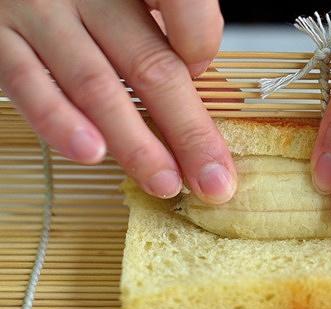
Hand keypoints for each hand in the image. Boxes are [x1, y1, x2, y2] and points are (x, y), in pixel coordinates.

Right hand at [0, 0, 235, 202]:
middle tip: (211, 181)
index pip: (184, 4)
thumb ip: (164, 28)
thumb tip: (198, 79)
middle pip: (150, 66)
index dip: (201, 41)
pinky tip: (92, 153)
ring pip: (97, 86)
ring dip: (135, 144)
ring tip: (163, 182)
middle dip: (187, 132)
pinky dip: (62, 123)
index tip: (203, 73)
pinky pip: (30, 84)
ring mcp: (40, 10)